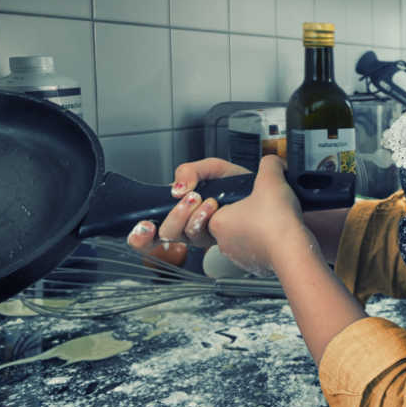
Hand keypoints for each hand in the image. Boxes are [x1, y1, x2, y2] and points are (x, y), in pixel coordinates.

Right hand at [126, 156, 248, 266]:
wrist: (264, 191)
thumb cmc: (237, 182)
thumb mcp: (210, 168)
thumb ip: (189, 171)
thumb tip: (175, 190)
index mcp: (181, 210)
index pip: (151, 231)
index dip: (141, 235)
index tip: (144, 225)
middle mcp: (188, 225)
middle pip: (164, 235)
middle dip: (172, 216)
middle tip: (187, 199)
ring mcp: (202, 234)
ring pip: (181, 235)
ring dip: (188, 215)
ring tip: (202, 198)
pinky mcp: (216, 238)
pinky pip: (200, 235)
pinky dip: (202, 218)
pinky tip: (211, 207)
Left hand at [203, 155, 314, 276]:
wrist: (294, 253)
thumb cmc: (277, 224)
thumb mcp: (272, 179)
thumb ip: (269, 164)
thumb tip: (271, 163)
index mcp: (217, 222)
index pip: (213, 206)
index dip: (230, 197)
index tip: (245, 195)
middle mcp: (222, 242)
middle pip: (227, 219)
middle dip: (243, 211)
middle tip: (260, 205)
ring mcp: (237, 255)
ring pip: (241, 235)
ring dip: (254, 226)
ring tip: (270, 218)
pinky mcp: (253, 264)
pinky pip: (255, 249)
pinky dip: (265, 240)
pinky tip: (277, 233)